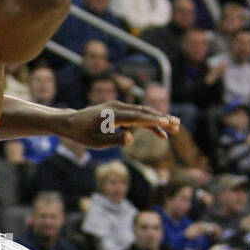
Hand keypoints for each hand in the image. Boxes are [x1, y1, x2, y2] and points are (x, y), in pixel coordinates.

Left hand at [62, 101, 179, 147]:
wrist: (71, 122)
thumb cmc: (83, 134)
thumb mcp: (96, 142)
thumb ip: (114, 140)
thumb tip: (131, 138)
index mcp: (112, 115)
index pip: (136, 116)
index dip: (152, 120)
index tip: (166, 122)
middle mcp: (117, 107)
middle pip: (143, 112)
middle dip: (161, 118)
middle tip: (177, 125)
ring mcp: (119, 107)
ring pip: (143, 112)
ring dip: (159, 119)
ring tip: (175, 127)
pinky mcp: (119, 110)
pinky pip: (137, 116)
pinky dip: (149, 122)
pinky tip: (159, 132)